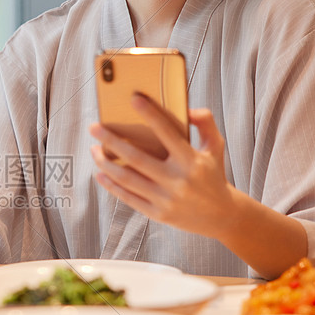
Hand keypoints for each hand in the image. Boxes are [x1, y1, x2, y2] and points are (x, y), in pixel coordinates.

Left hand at [89, 94, 236, 239]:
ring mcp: (166, 199)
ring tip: (93, 149)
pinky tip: (99, 173)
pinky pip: (128, 197)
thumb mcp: (216, 147)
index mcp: (191, 161)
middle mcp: (177, 180)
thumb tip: (187, 109)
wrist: (221, 216)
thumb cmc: (213, 174)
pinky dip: (111, 185)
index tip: (133, 98)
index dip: (150, 114)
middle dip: (111, 140)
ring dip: (105, 163)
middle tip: (94, 127)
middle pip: (136, 157)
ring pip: (127, 178)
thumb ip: (206, 122)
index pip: (167, 132)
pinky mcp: (158, 214)